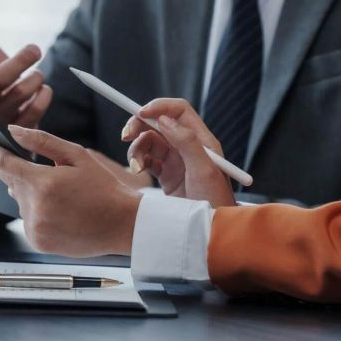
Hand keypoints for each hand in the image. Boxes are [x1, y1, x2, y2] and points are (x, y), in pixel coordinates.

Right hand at [0, 15, 51, 126]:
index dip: (19, 61)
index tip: (34, 49)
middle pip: (17, 93)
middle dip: (31, 73)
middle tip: (35, 62)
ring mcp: (0, 126)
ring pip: (28, 105)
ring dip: (37, 84)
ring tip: (37, 76)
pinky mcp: (14, 136)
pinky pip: (35, 117)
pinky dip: (43, 99)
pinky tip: (43, 91)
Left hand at [0, 125, 142, 256]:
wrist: (121, 224)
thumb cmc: (103, 188)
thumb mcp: (77, 155)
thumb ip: (42, 141)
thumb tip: (13, 131)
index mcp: (43, 182)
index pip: (4, 163)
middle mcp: (35, 207)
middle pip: (10, 181)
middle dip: (17, 171)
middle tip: (36, 170)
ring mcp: (35, 227)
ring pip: (19, 201)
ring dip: (29, 193)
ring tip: (59, 194)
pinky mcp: (37, 241)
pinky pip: (27, 220)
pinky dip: (36, 212)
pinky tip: (58, 209)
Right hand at [120, 98, 235, 206]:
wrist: (208, 233)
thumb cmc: (214, 203)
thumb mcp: (204, 171)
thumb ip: (186, 142)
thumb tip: (165, 121)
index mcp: (202, 141)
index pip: (179, 111)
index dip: (159, 107)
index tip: (140, 113)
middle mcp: (188, 147)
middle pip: (159, 123)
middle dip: (140, 126)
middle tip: (126, 136)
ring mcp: (176, 160)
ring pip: (149, 141)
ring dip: (137, 149)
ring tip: (136, 166)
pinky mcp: (166, 174)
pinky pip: (146, 159)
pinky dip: (137, 161)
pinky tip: (138, 170)